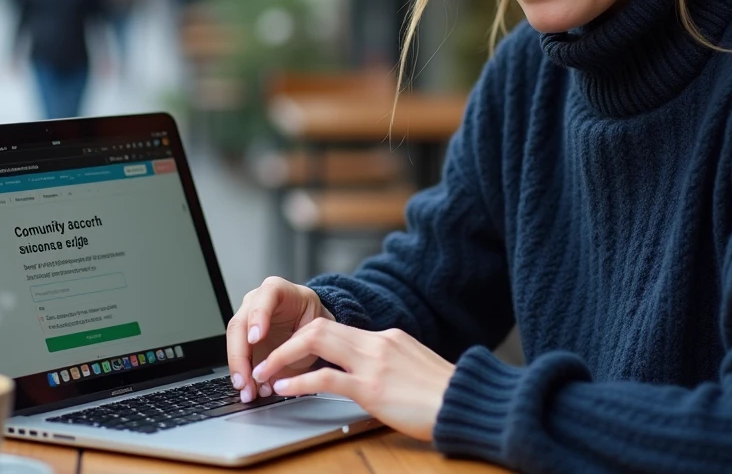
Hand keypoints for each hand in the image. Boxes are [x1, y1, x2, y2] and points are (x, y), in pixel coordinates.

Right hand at [227, 277, 333, 403]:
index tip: (256, 339)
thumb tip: (283, 372)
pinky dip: (242, 374)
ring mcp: (246, 318)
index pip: (265, 297)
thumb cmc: (312, 320)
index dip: (258, 316)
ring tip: (247, 391)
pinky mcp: (242, 337)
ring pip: (234, 342)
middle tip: (246, 379)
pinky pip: (237, 356)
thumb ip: (301, 346)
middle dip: (240, 355)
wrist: (312, 322)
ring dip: (238, 369)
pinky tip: (249, 389)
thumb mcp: (315, 328)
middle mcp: (256, 301)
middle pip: (240, 324)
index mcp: (277, 290)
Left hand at [251, 318, 454, 440]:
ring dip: (283, 358)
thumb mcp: (414, 368)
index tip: (289, 353)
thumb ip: (390, 363)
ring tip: (264, 374)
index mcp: (388, 336)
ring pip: (315, 344)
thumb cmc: (446, 394)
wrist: (467, 403)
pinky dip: (298, 381)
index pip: (337, 328)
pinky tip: (284, 389)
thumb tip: (372, 372)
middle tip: (265, 360)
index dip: (306, 340)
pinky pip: (324, 378)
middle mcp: (378, 342)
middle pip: (319, 327)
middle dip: (286, 342)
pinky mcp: (372, 389)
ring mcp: (374, 363)